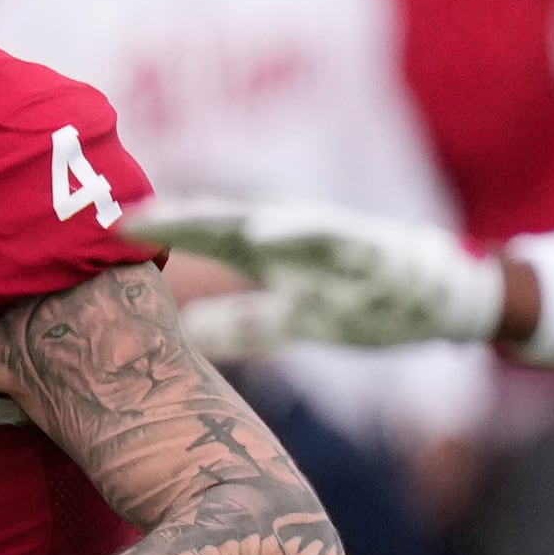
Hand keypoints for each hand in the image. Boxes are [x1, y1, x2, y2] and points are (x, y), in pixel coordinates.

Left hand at [126, 197, 505, 363]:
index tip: (102, 237)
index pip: (202, 241)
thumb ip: (243, 323)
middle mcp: (295, 239)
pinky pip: (332, 240)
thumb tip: (185, 337)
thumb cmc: (367, 301)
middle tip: (120, 218)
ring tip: (174, 217)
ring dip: (223, 221)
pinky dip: (296, 232)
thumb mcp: (298, 319)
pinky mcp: (375, 251)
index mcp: (273, 254)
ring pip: (270, 224)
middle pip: (223, 224)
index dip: (156, 238)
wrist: (452, 295)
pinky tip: (263, 233)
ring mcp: (334, 242)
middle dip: (173, 220)